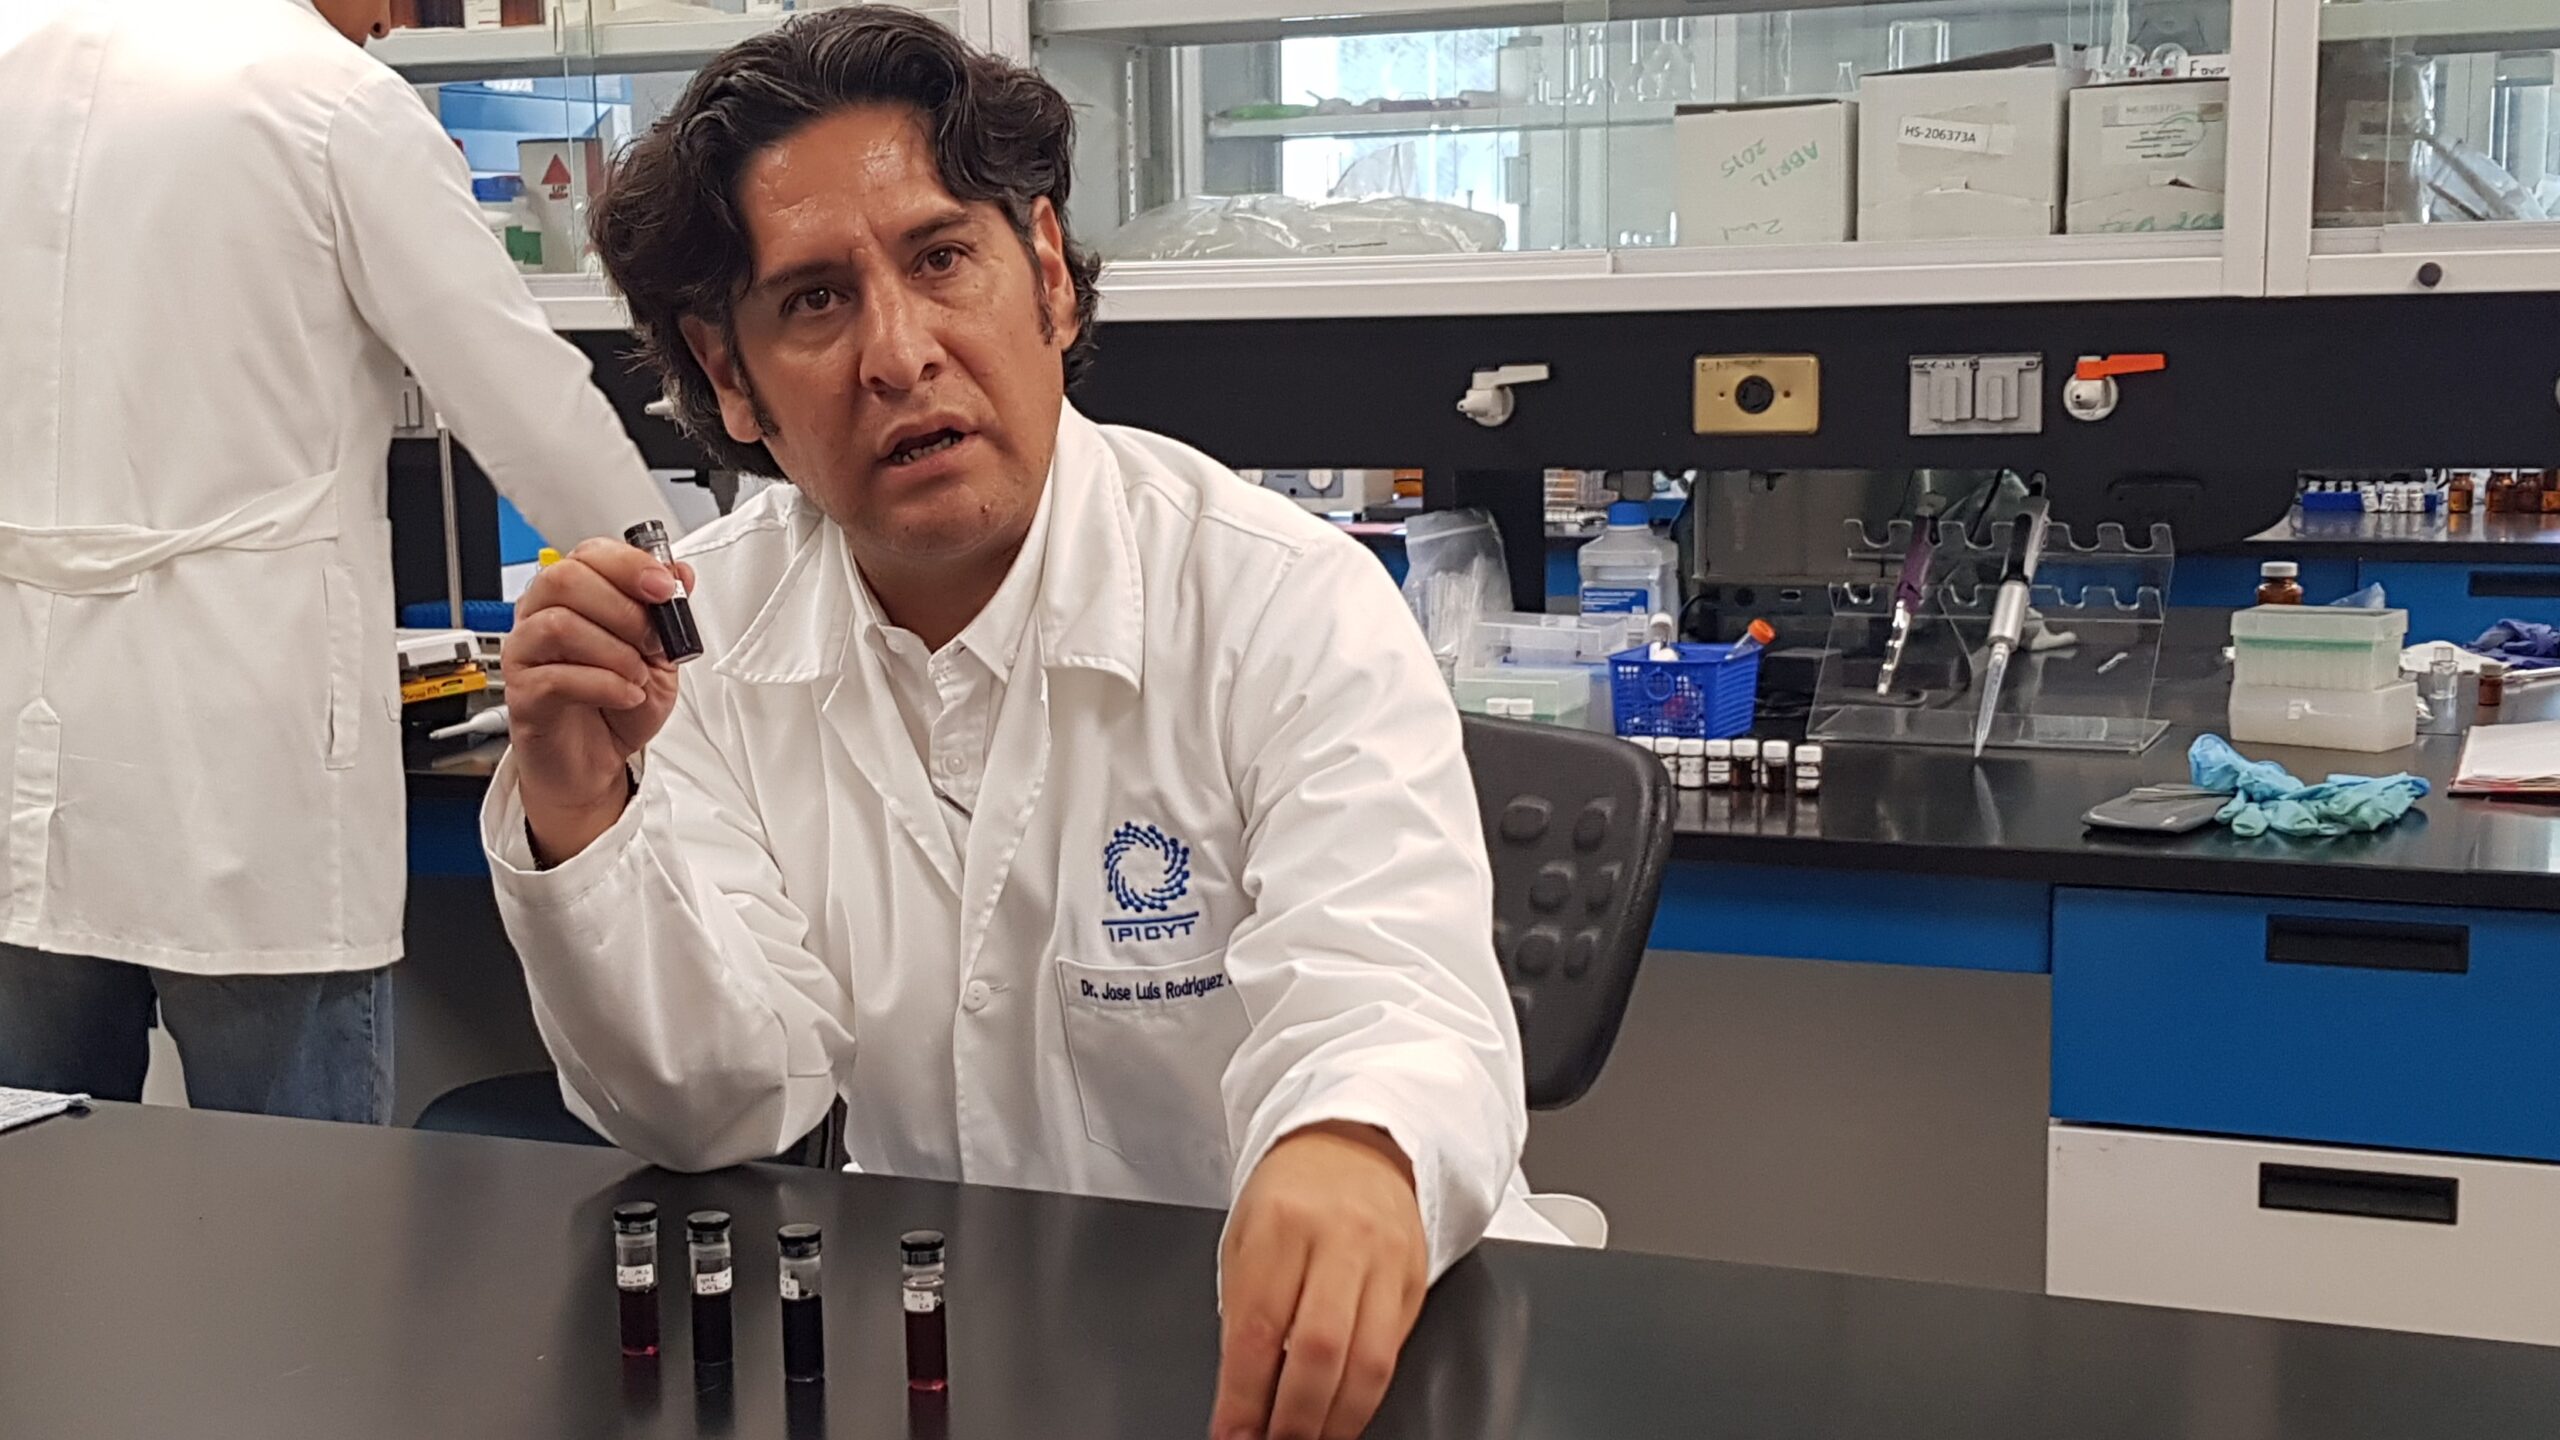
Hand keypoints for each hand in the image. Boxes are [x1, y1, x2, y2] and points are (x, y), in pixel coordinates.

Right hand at [502, 536, 695, 864]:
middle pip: (564, 578)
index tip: (665, 588)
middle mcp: (542, 616)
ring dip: (614, 651)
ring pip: (558, 625)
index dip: (630, 565)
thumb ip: (667, 614)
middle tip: (653, 641)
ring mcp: (526, 653)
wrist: (597, 762)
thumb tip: (680, 573)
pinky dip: (604, 685)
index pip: (589, 554)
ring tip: (637, 675)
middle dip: (623, 609)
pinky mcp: (522, 693)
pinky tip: (625, 695)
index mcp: (575, 596)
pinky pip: (556, 677)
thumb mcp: (660, 655)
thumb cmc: (618, 704)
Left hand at [1213, 1122, 1427, 1439]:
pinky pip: (1393, 1353)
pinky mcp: (1416, 1280)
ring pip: (1368, 1360)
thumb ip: (1244, 1311)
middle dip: (1294, 1418)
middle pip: (1319, 1349)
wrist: (1358, 1143)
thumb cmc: (1290, 1194)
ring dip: (1336, 1420)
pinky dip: (1366, 1397)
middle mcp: (1338, 1240)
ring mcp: (1385, 1260)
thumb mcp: (1245, 1237)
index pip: (1258, 1327)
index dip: (1243, 1395)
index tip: (1231, 1433)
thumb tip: (1241, 1395)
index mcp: (1281, 1224)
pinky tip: (1342, 1416)